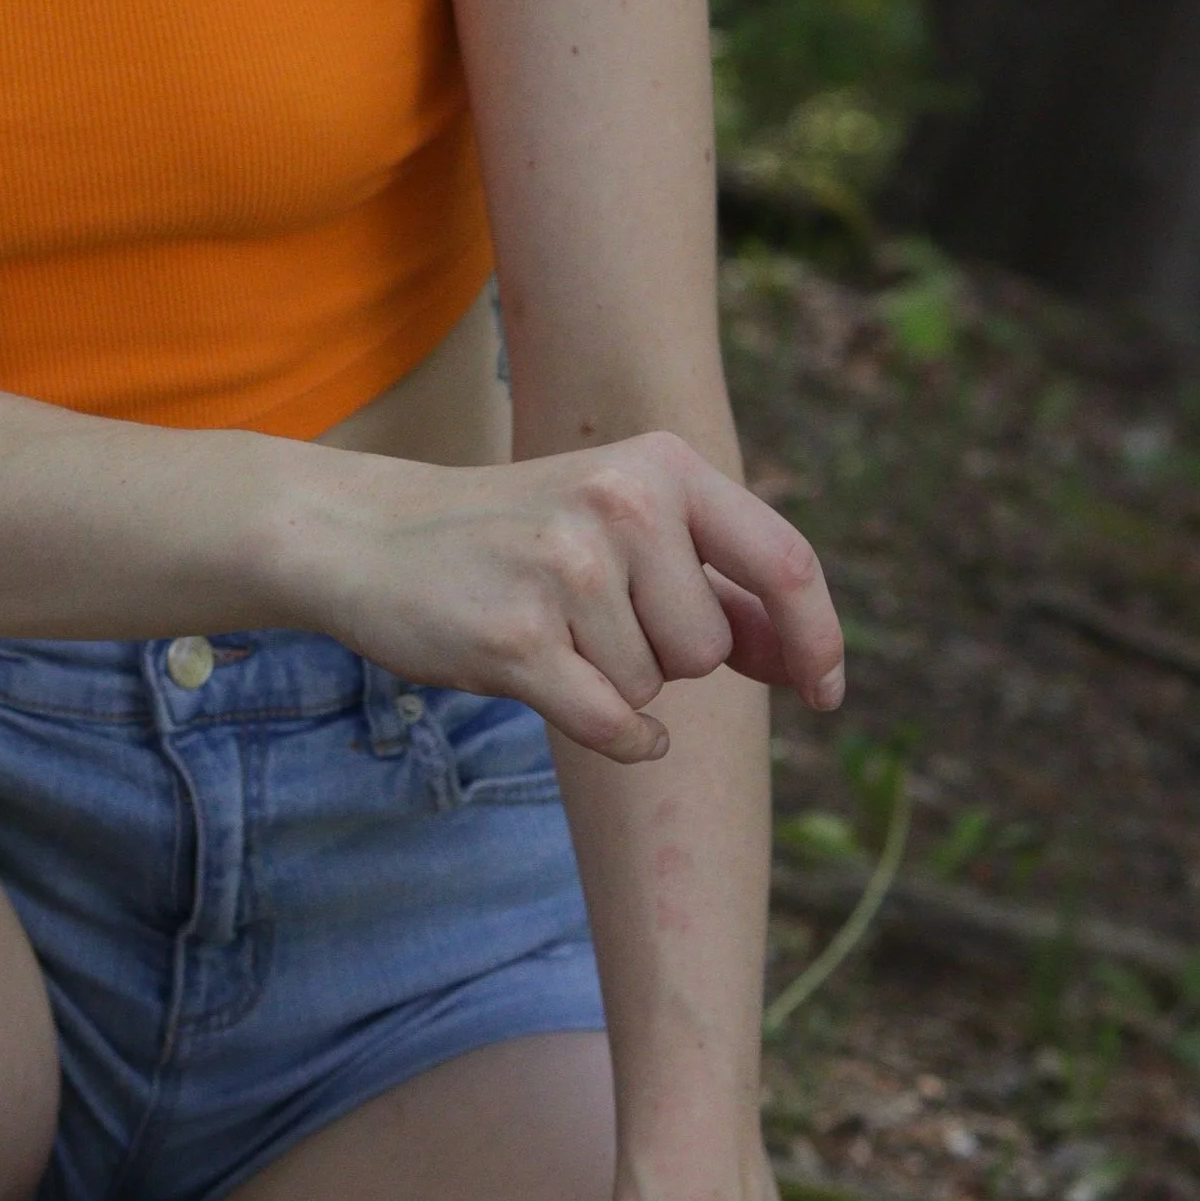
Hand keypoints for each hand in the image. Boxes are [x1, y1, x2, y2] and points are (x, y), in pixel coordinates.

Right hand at [331, 428, 843, 763]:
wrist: (372, 538)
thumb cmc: (514, 539)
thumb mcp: (620, 522)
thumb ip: (713, 580)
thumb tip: (804, 658)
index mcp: (661, 465)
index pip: (784, 561)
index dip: (818, 637)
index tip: (826, 691)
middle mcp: (620, 502)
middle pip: (708, 646)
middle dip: (664, 657)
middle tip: (587, 616)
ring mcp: (566, 567)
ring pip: (653, 689)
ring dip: (610, 683)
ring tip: (546, 626)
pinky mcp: (518, 635)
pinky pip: (614, 725)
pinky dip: (611, 736)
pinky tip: (565, 695)